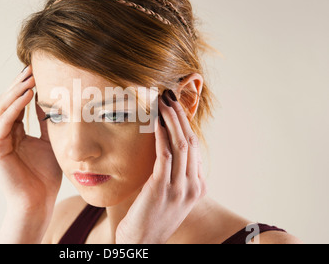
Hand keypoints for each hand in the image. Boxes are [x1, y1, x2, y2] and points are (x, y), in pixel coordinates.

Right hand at [0, 65, 61, 212]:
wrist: (38, 201)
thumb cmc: (45, 176)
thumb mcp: (50, 142)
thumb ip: (47, 123)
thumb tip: (51, 101)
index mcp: (14, 132)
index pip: (16, 103)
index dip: (25, 86)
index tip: (38, 70)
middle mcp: (3, 134)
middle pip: (6, 101)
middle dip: (19, 83)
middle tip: (32, 66)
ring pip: (1, 108)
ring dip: (15, 91)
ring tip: (30, 77)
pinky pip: (3, 123)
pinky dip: (14, 107)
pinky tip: (27, 95)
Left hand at [116, 90, 206, 243]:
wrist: (142, 243)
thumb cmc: (150, 218)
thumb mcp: (169, 196)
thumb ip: (173, 176)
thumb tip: (166, 152)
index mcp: (197, 187)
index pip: (194, 148)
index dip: (185, 124)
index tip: (175, 107)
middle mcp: (193, 186)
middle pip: (190, 141)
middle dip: (180, 115)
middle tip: (170, 95)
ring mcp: (180, 188)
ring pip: (181, 144)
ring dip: (172, 120)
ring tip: (163, 101)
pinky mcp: (162, 188)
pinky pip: (165, 155)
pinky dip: (161, 135)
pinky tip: (156, 121)